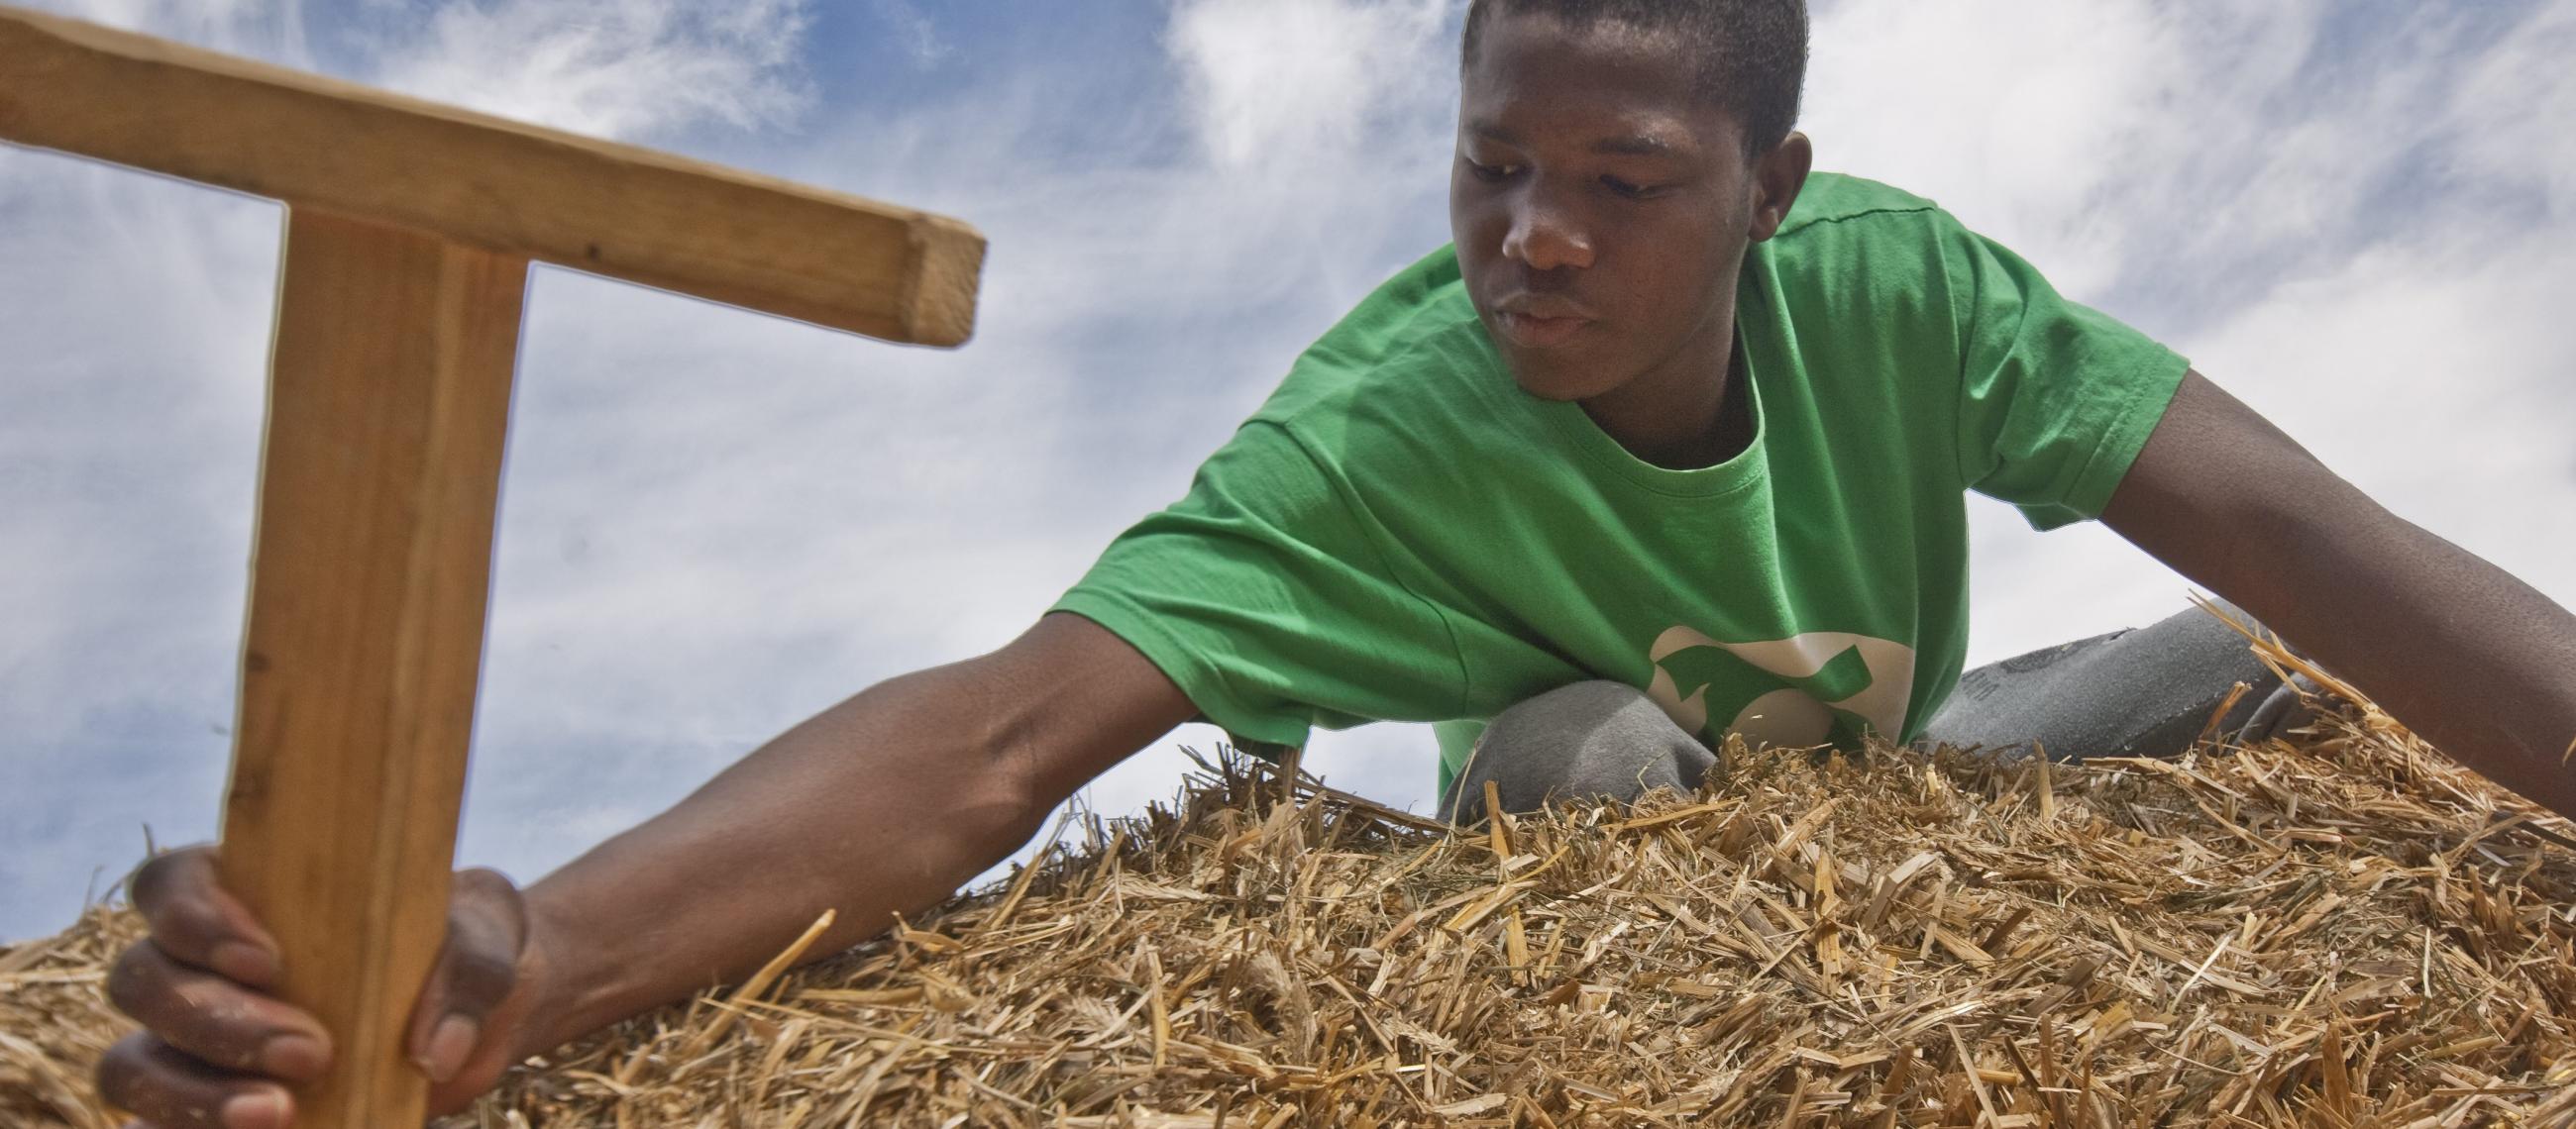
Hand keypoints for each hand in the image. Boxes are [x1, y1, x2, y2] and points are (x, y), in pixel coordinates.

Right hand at [95, 847, 550, 1126]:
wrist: (480, 1019)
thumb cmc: (464, 946)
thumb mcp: (488, 931)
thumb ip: (469, 968)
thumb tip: (433, 1050)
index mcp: (247, 892)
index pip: (168, 884)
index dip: (192, 918)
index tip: (267, 960)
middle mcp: (198, 965)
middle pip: (143, 981)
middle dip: (215, 1022)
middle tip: (311, 1052)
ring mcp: (190, 1044)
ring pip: (130, 1068)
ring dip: (192, 1096)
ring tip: (280, 1114)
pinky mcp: (207, 1109)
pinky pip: (157, 1128)